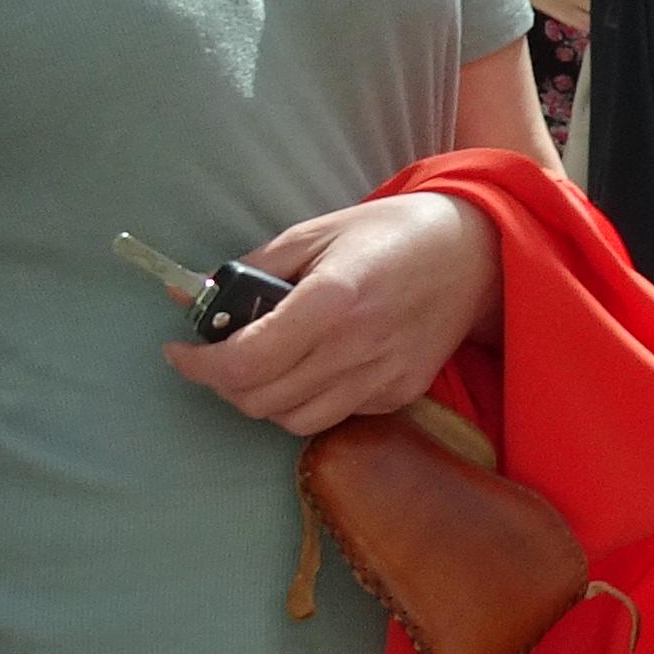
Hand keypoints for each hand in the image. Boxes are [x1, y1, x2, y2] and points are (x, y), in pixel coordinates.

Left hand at [166, 190, 499, 435]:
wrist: (474, 252)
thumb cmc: (390, 233)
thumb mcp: (314, 233)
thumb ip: (251, 269)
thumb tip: (191, 293)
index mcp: (330, 301)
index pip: (244, 362)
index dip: (198, 365)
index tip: (179, 352)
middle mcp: (355, 348)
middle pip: (260, 400)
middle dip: (224, 384)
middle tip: (218, 356)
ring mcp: (381, 377)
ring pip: (293, 420)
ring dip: (263, 399)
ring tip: (262, 365)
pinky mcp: (400, 393)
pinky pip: (334, 415)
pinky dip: (308, 399)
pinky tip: (314, 365)